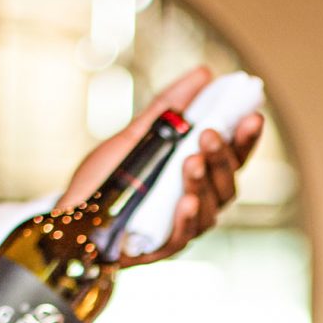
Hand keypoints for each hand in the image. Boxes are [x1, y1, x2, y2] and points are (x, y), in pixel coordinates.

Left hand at [56, 65, 263, 266]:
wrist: (69, 215)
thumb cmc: (105, 179)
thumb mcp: (136, 135)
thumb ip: (169, 107)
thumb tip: (204, 74)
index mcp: (198, 176)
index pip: (233, 158)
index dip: (245, 139)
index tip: (253, 116)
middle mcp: (198, 202)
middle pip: (226, 183)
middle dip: (221, 157)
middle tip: (209, 134)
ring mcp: (183, 226)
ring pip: (210, 208)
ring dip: (203, 183)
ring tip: (192, 160)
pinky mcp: (162, 248)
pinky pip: (183, 235)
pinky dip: (187, 218)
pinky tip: (186, 201)